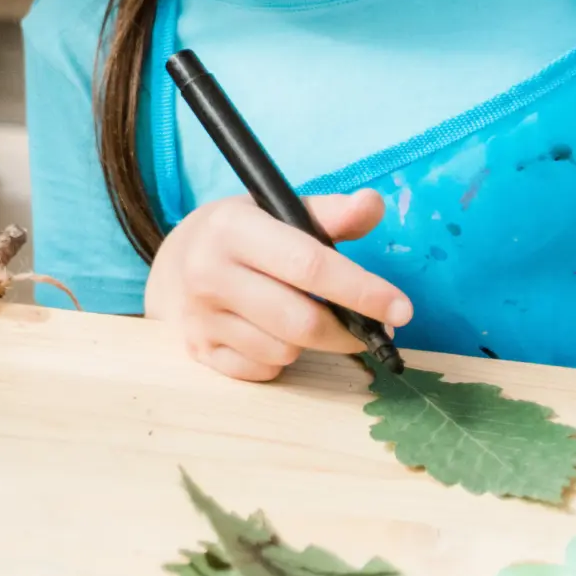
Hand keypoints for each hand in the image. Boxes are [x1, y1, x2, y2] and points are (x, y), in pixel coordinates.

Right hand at [143, 191, 411, 381]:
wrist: (173, 266)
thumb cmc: (240, 235)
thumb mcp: (277, 210)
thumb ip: (330, 212)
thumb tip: (373, 204)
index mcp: (231, 229)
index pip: (308, 265)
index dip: (362, 290)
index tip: (402, 308)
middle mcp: (208, 273)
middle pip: (301, 321)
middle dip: (348, 331)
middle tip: (371, 328)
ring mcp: (200, 318)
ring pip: (284, 351)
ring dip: (310, 342)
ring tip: (303, 316)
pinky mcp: (200, 352)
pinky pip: (263, 371)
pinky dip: (281, 359)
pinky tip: (273, 333)